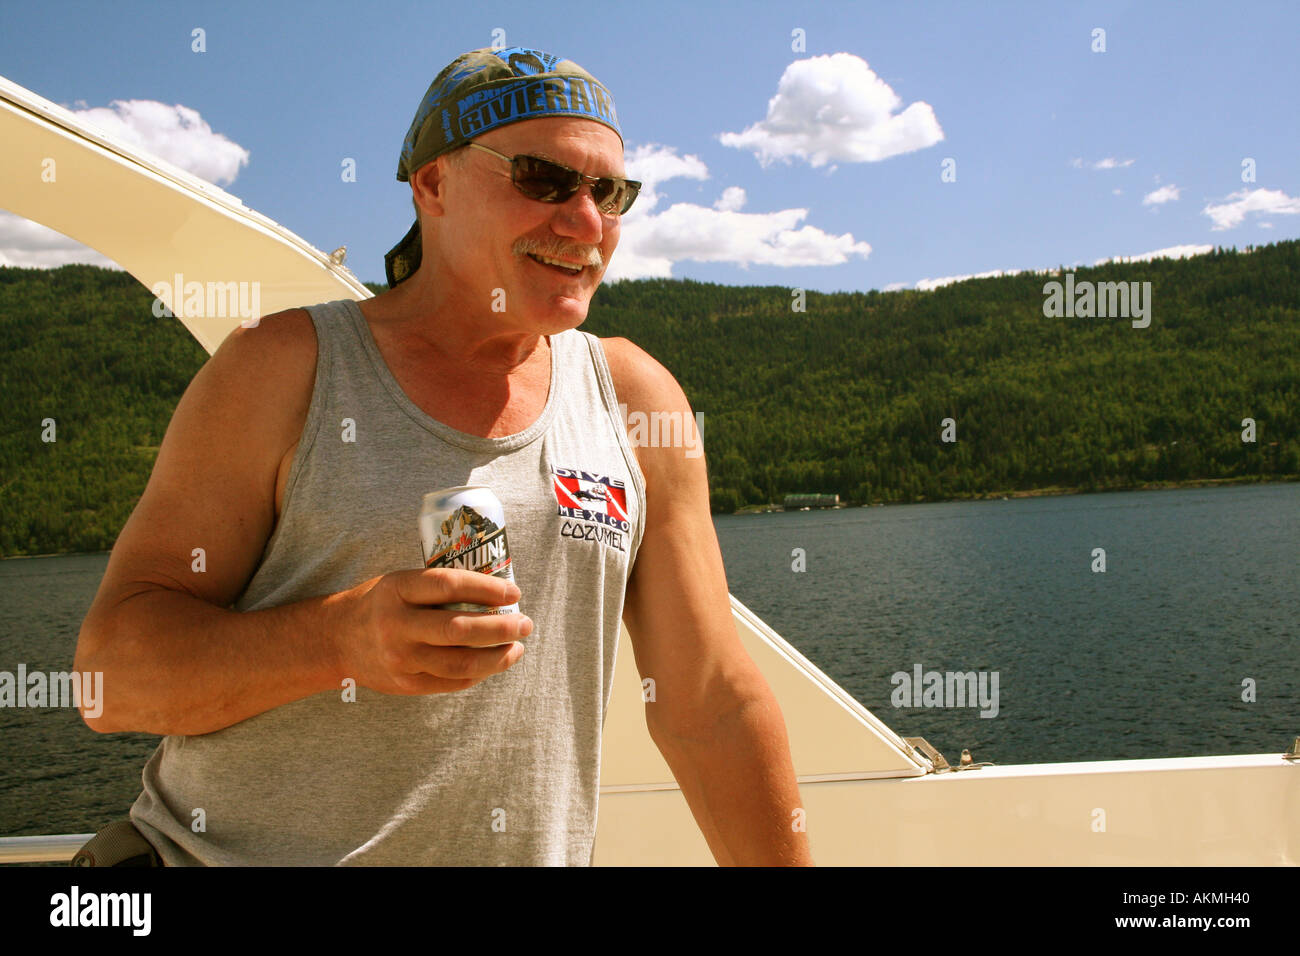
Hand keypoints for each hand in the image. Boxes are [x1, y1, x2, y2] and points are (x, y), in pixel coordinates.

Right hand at [335, 567, 530, 695]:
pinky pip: (452, 681)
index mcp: (397, 589)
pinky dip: (480, 672)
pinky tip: (494, 662)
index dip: (487, 588)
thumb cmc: (380, 604)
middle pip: (460, 629)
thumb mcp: (400, 583)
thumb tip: (498, 590)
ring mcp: (400, 659)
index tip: (514, 591)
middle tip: (526, 623)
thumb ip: (439, 587)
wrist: (334, 640)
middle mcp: (397, 625)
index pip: (449, 585)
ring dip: (498, 656)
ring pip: (461, 662)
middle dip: (501, 627)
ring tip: (516, 647)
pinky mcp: (406, 684)